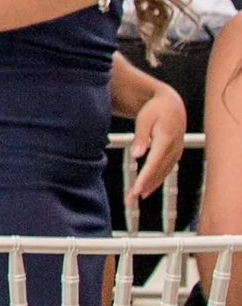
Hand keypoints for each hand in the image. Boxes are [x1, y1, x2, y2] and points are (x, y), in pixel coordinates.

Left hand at [128, 79, 188, 201]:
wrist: (172, 105)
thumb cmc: (155, 110)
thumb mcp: (144, 119)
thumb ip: (140, 137)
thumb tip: (136, 155)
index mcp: (165, 139)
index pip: (154, 163)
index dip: (145, 178)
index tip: (136, 190)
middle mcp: (173, 149)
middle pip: (157, 172)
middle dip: (143, 187)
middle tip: (129, 200)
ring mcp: (176, 152)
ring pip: (162, 174)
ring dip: (149, 187)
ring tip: (134, 198)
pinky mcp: (175, 155)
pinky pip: (165, 171)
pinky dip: (156, 181)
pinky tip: (146, 189)